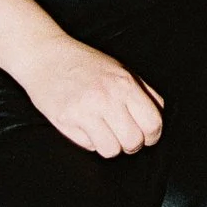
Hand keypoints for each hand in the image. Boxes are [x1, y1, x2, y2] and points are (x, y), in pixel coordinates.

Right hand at [20, 37, 163, 157]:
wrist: (46, 56)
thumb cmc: (85, 63)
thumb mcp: (121, 69)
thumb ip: (144, 91)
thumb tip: (161, 112)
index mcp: (124, 84)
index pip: (153, 123)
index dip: (153, 135)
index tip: (147, 134)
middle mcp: (106, 98)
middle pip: (133, 141)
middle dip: (132, 144)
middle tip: (125, 136)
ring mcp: (84, 111)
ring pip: (112, 150)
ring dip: (111, 145)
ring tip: (106, 133)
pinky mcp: (65, 121)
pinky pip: (89, 146)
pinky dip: (91, 142)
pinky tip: (86, 126)